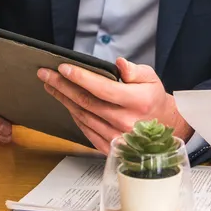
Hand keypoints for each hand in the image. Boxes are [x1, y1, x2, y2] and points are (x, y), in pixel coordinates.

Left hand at [39, 57, 191, 153]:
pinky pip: (86, 130)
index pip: (103, 88)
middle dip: (62, 85)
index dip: (81, 77)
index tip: (63, 67)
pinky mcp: (110, 147)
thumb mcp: (151, 79)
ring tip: (50, 85)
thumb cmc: (153, 99)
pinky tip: (65, 103)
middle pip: (87, 102)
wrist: (164, 127)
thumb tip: (119, 64)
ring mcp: (117, 137)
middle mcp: (126, 121)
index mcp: (137, 102)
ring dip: (63, 100)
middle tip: (46, 74)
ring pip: (83, 116)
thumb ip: (134, 71)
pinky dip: (73, 115)